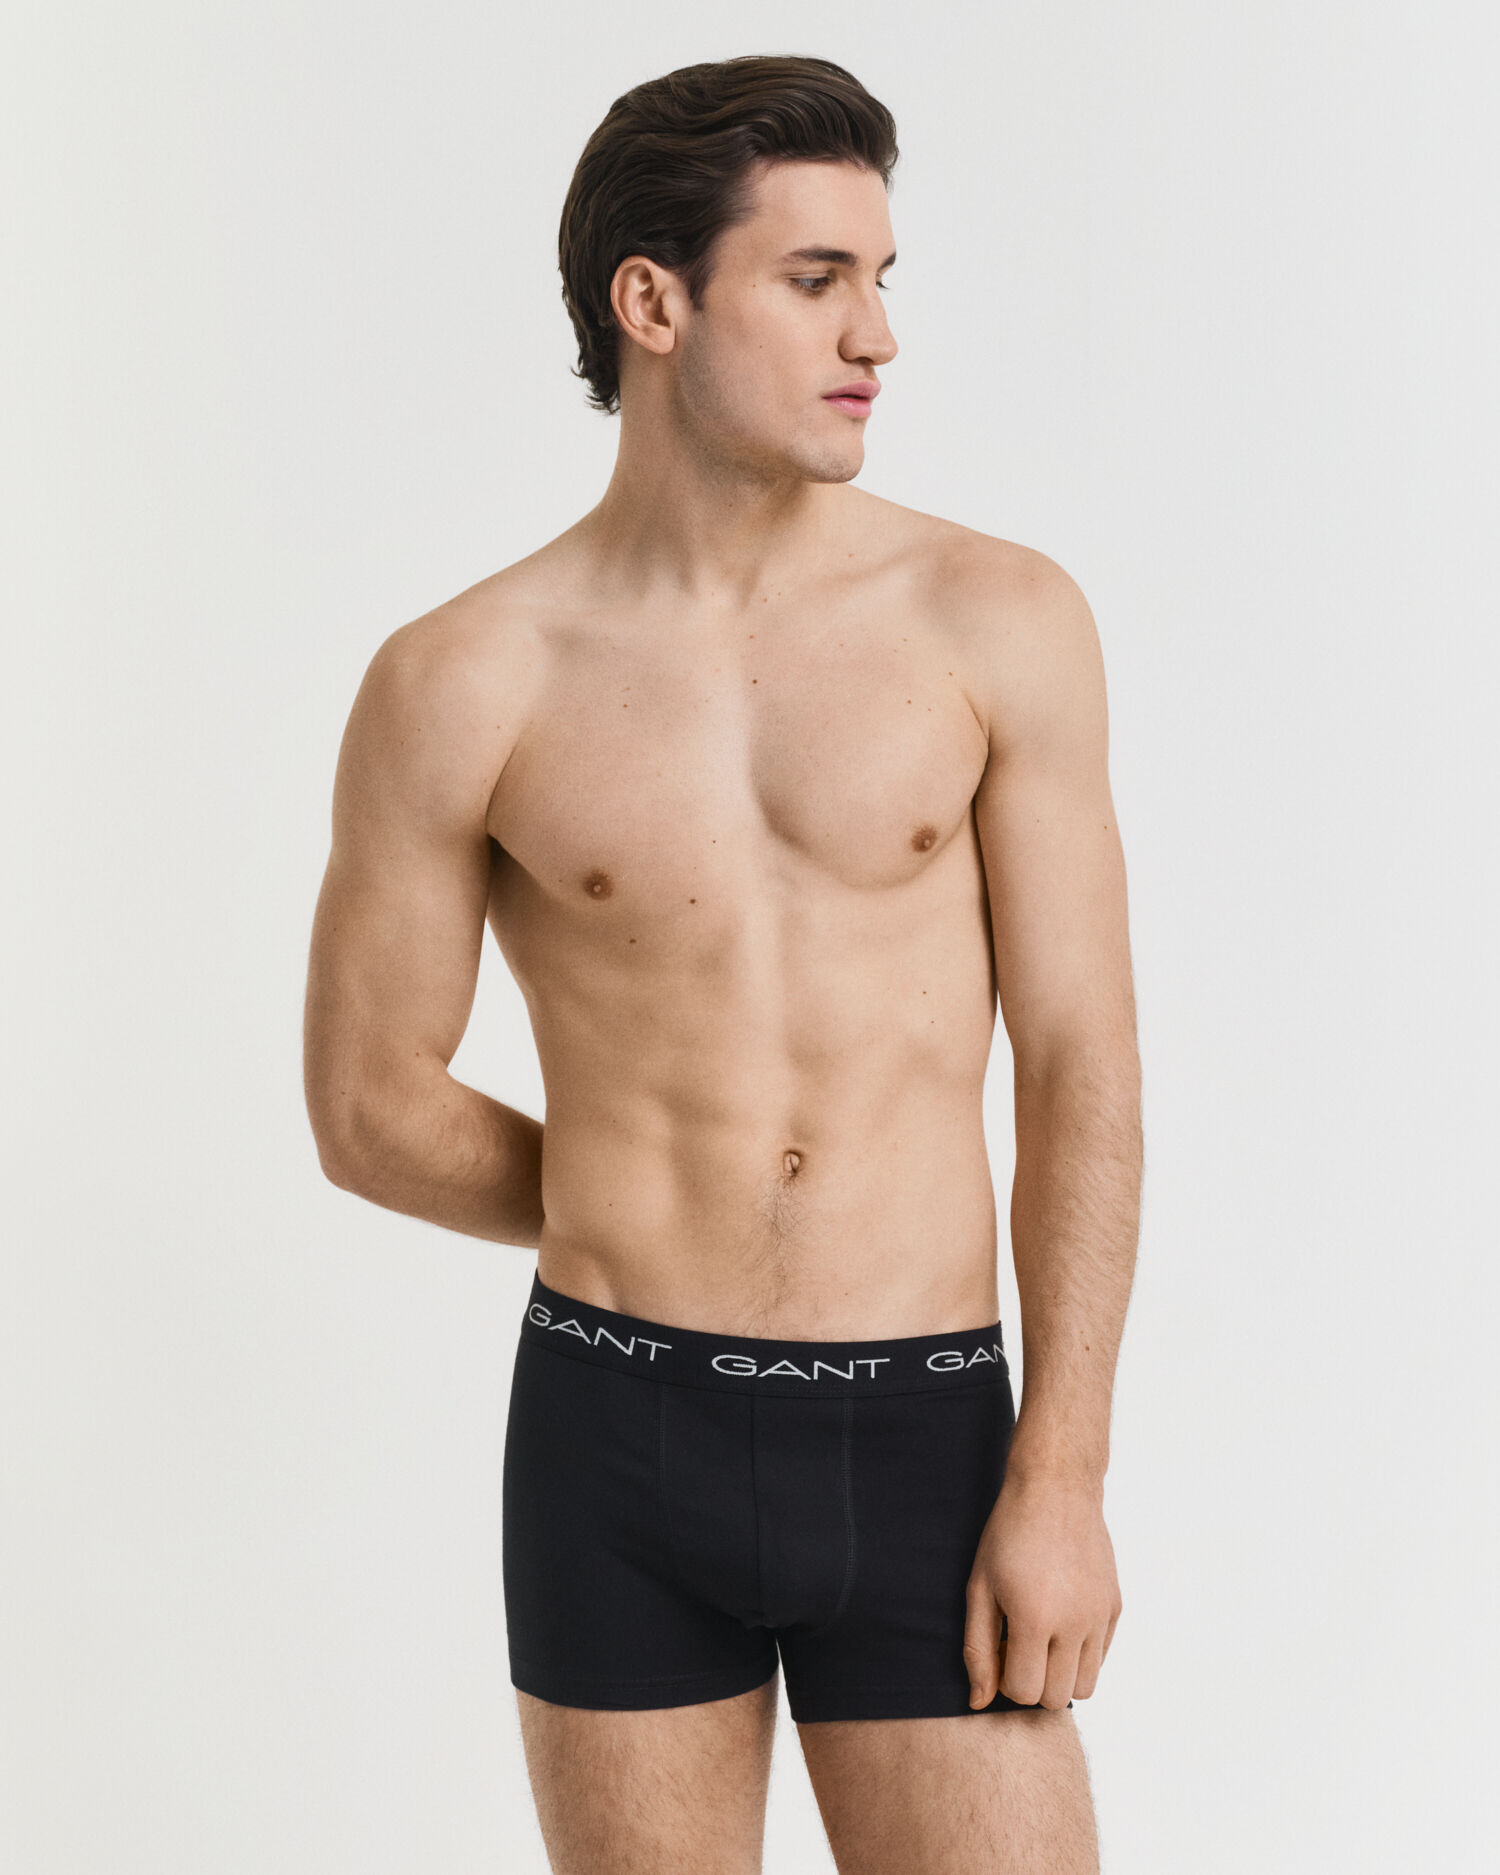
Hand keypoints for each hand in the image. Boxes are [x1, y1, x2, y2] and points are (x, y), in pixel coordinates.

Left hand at [963, 1471, 1121, 1709]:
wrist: (1056, 1488)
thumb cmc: (1008, 1535)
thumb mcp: (980, 1587)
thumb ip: (977, 1649)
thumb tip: (980, 1702)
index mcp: (1036, 1619)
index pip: (1024, 1692)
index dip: (1005, 1679)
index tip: (999, 1647)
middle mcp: (1075, 1623)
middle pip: (1056, 1698)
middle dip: (1032, 1683)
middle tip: (1018, 1644)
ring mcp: (1100, 1616)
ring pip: (1086, 1687)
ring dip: (1059, 1675)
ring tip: (1040, 1638)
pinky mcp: (1115, 1607)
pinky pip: (1101, 1657)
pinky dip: (1080, 1654)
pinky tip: (1060, 1619)